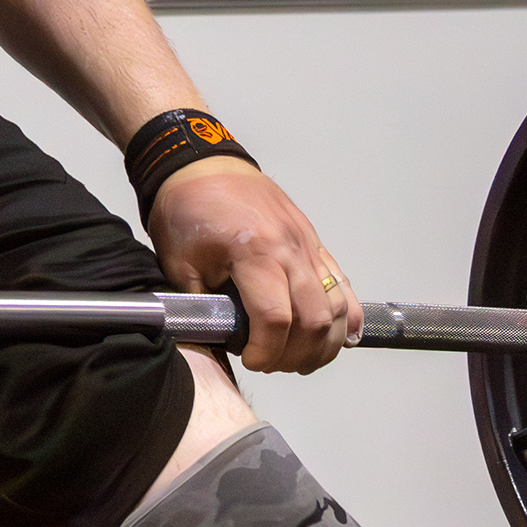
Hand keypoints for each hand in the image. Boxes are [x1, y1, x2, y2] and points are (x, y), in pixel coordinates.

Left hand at [149, 159, 359, 372]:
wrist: (201, 164)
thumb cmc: (188, 208)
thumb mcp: (179, 261)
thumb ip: (201, 305)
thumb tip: (218, 341)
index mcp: (254, 251)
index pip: (275, 318)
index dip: (266, 351)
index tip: (250, 360)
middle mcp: (290, 248)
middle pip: (314, 319)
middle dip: (295, 354)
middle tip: (271, 362)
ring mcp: (308, 244)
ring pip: (336, 307)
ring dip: (323, 342)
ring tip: (299, 358)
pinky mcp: (315, 242)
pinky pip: (343, 284)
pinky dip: (347, 316)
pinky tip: (340, 337)